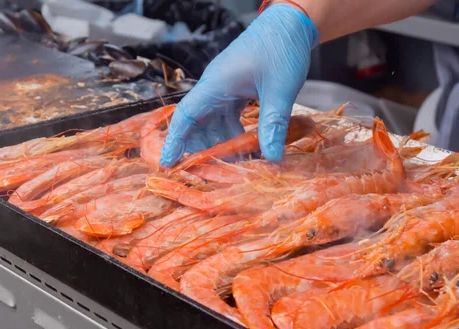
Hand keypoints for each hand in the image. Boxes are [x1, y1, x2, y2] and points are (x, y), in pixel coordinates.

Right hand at [160, 4, 318, 167]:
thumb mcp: (280, 90)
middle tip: (208, 175)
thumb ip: (273, 124)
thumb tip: (272, 158)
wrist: (291, 23)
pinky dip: (235, 134)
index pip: (186, 115)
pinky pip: (229, 117)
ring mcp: (226, 88)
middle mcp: (216, 87)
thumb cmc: (281, 48)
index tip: (168, 162)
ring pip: (215, 122)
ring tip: (234, 167)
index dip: (176, 140)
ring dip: (222, 144)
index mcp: (216, 83)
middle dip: (201, 149)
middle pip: (198, 123)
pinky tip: (248, 149)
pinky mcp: (238, 90)